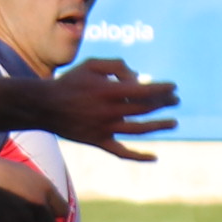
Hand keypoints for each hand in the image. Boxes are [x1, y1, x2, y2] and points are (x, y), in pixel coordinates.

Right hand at [0, 152, 66, 221]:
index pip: (64, 210)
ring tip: (11, 206)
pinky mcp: (13, 221)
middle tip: (26, 211)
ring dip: (25, 221)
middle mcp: (40, 201)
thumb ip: (43, 191)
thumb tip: (58, 209)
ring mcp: (26, 212)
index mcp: (46, 187)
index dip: (56, 213)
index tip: (49, 214)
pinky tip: (4, 210)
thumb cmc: (4, 173)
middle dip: (40, 220)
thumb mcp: (29, 175)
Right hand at [30, 58, 175, 163]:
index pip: (145, 91)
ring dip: (159, 127)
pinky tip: (154, 157)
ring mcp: (105, 129)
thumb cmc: (71, 81)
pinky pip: (121, 152)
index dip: (162, 89)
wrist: (45, 105)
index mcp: (109, 92)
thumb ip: (118, 66)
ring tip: (174, 123)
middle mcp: (110, 112)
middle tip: (176, 100)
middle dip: (164, 104)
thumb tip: (138, 79)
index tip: (174, 87)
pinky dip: (138, 156)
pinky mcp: (99, 142)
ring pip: (139, 130)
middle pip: (145, 110)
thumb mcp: (93, 64)